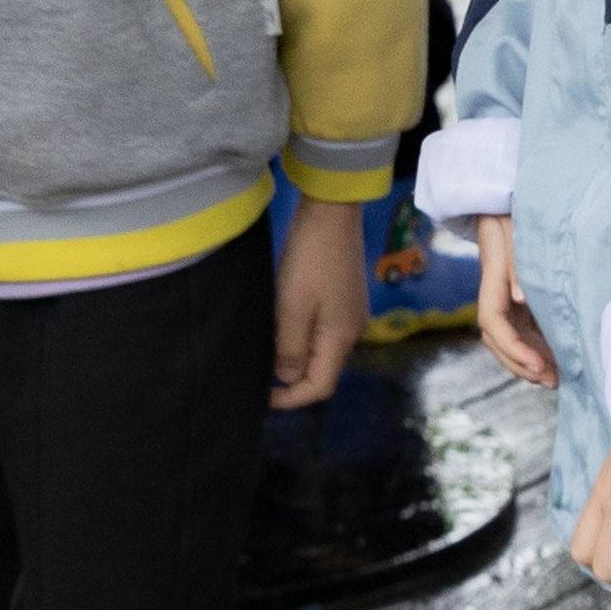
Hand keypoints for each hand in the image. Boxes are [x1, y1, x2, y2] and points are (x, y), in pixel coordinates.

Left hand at [275, 198, 368, 407]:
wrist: (331, 211)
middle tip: (258, 375)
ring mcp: (350, 313)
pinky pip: (321, 331)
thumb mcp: (292, 306)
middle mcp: (352, 330)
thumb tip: (288, 378)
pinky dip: (301, 337)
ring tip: (265, 352)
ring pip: (321, 350)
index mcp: (341, 338)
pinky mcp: (343, 297)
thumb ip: (290, 347)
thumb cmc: (310, 259)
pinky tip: (282, 327)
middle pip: (322, 371)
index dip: (291, 398)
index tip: (261, 397)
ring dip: (295, 356)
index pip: (320, 386)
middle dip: (291, 379)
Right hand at [473, 216, 553, 383]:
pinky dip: (537, 349)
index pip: (493, 323)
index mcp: (492, 280)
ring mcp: (506, 298)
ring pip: (510, 340)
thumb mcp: (515, 231)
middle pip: (498, 340)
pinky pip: (524, 331)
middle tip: (551, 380)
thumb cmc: (513, 214)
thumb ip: (517, 265)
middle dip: (520, 365)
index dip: (513, 349)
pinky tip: (557, 360)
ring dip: (528, 362)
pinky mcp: (519, 300)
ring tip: (557, 378)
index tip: (538, 365)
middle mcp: (495, 294)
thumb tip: (520, 299)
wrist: (507, 202)